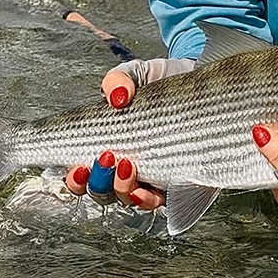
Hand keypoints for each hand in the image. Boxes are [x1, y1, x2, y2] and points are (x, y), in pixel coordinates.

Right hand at [64, 56, 194, 211]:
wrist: (204, 88)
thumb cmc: (165, 86)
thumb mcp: (138, 74)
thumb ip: (118, 79)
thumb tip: (116, 97)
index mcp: (107, 146)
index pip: (81, 173)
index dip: (73, 178)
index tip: (76, 165)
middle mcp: (124, 169)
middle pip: (99, 192)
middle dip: (95, 183)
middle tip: (104, 159)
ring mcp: (150, 179)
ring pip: (125, 199)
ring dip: (120, 188)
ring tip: (126, 164)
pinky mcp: (176, 186)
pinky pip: (157, 203)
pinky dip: (147, 199)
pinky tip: (146, 187)